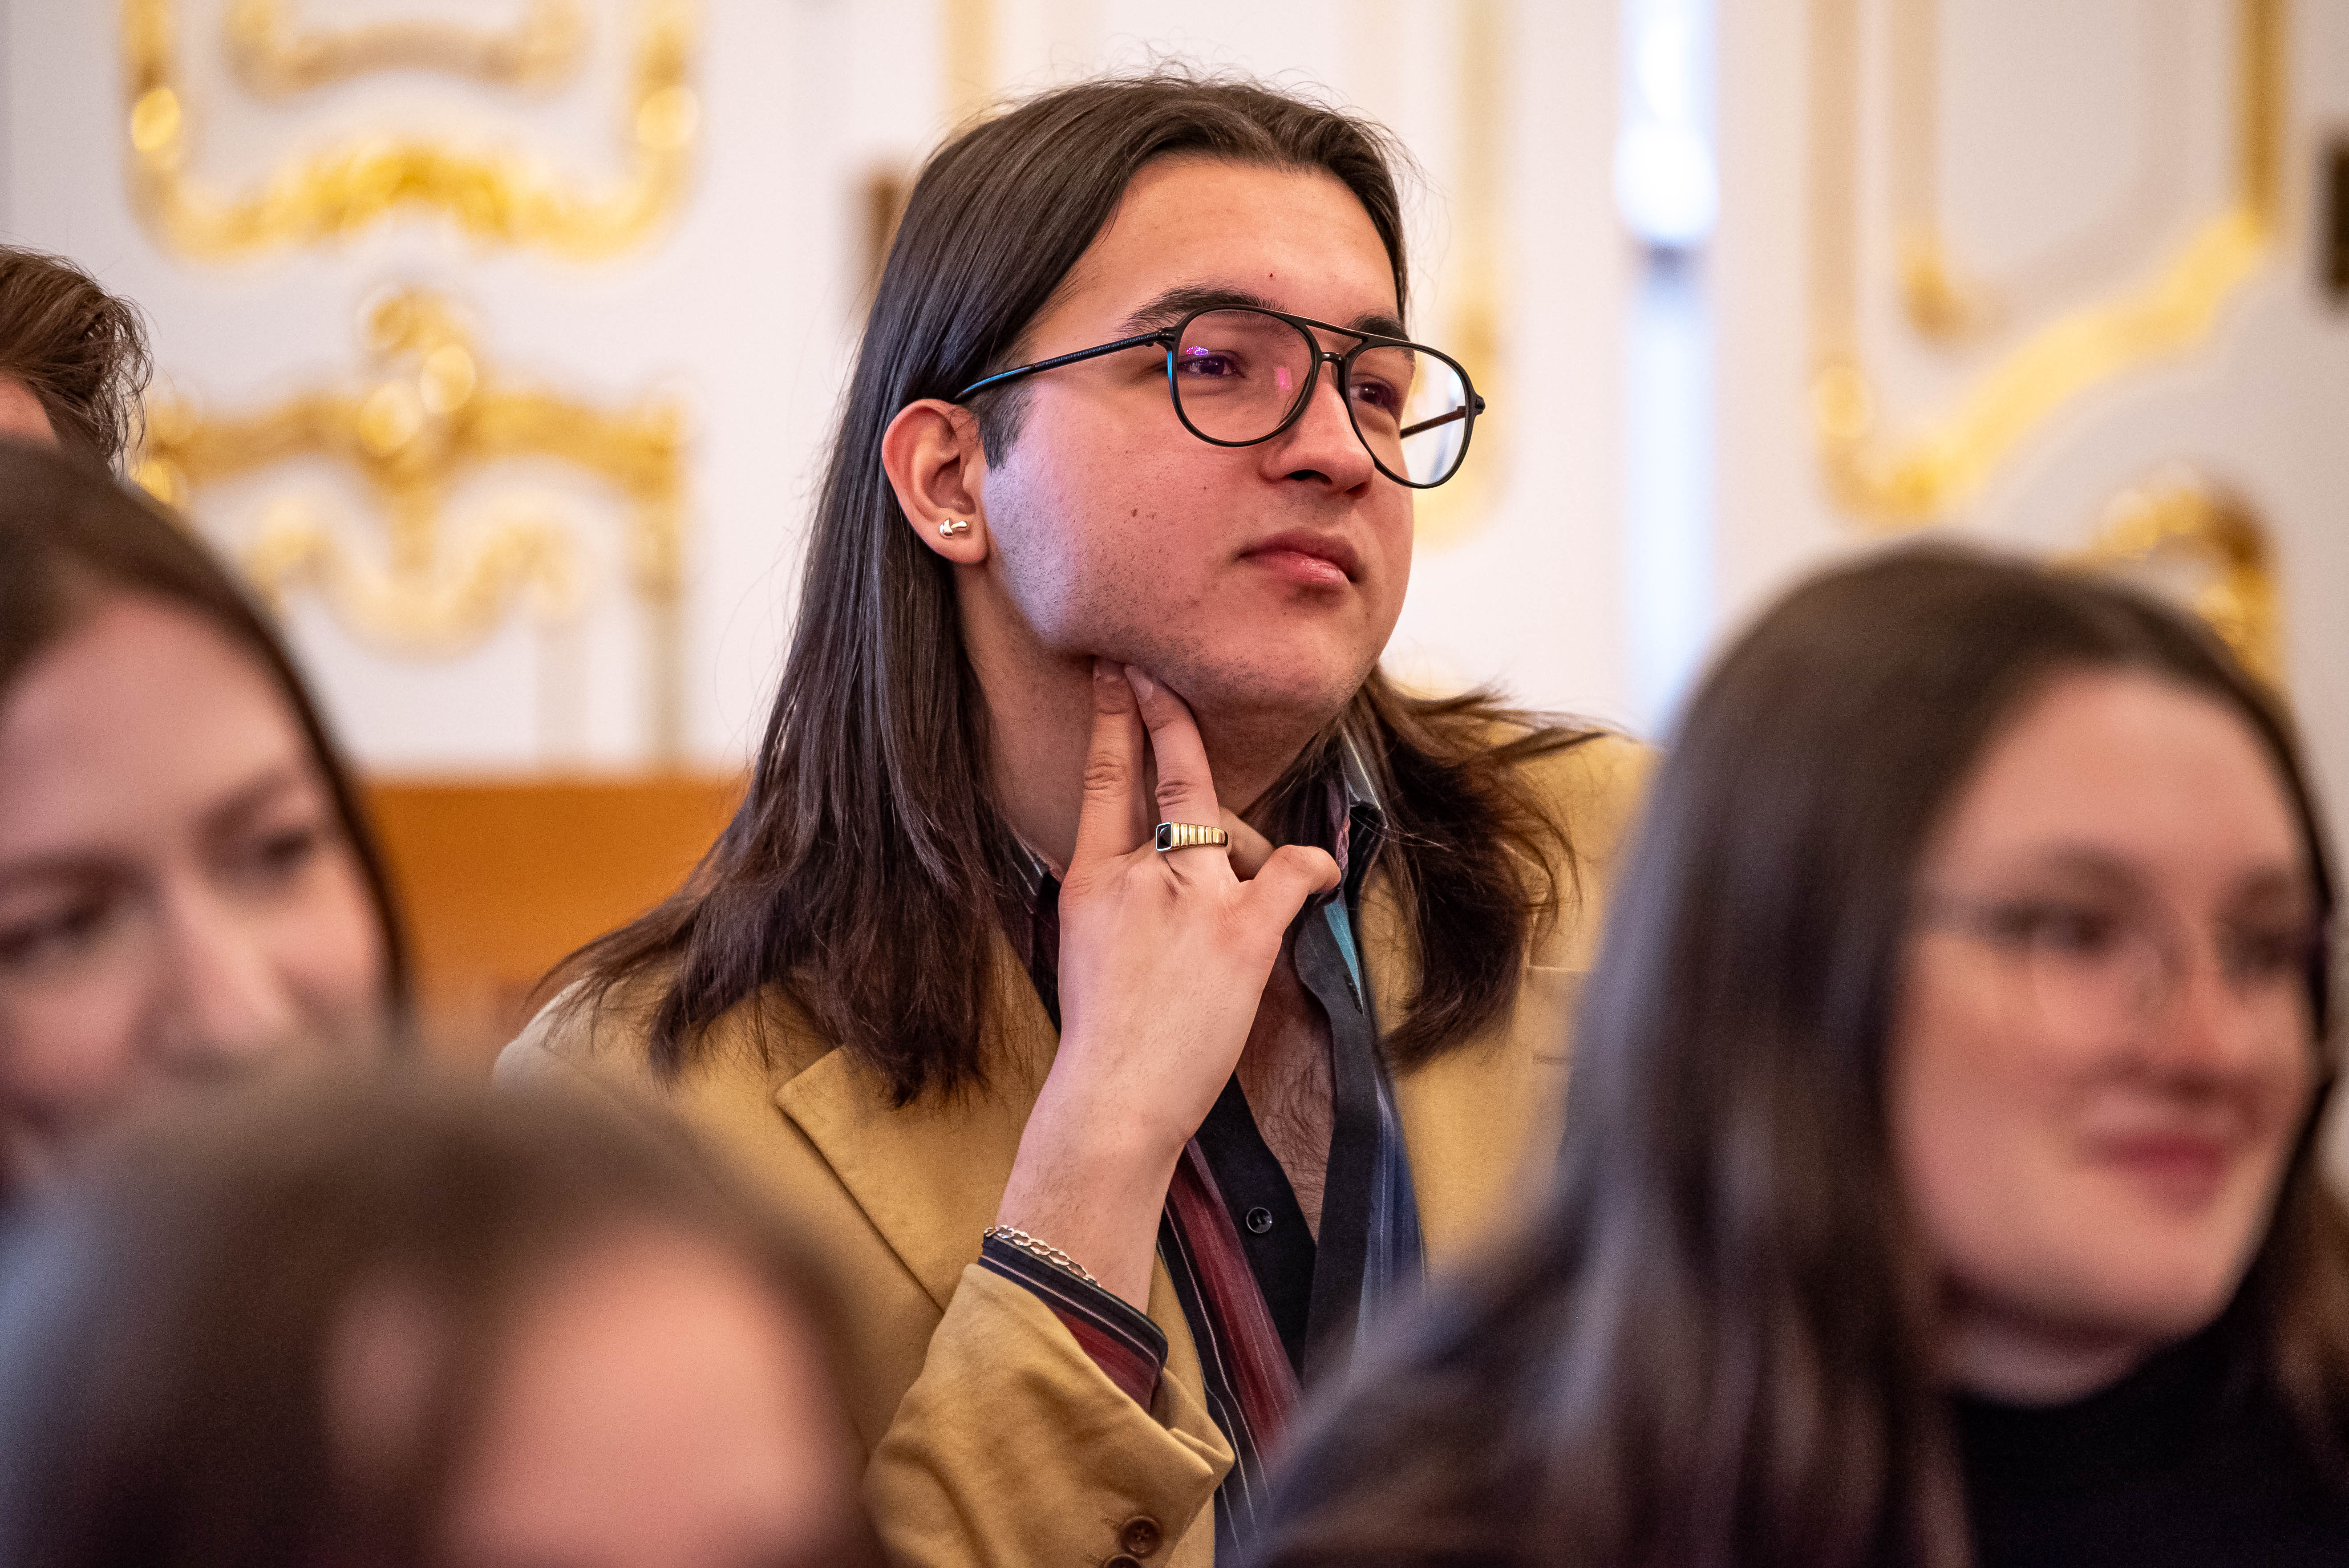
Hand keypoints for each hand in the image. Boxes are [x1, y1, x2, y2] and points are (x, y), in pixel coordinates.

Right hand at [993, 661, 1337, 1305]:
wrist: (1113, 1097)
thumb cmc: (1103, 1039)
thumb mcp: (1080, 946)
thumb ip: (1111, 892)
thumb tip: (1141, 860)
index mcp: (1092, 879)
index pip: (1105, 780)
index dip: (1114, 721)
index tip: (1117, 680)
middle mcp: (1142, 873)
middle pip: (1170, 774)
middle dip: (1165, 713)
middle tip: (1156, 673)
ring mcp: (1195, 896)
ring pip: (1230, 823)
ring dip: (1247, 832)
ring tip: (1253, 865)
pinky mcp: (1242, 930)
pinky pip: (1291, 873)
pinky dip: (1310, 867)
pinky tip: (1319, 868)